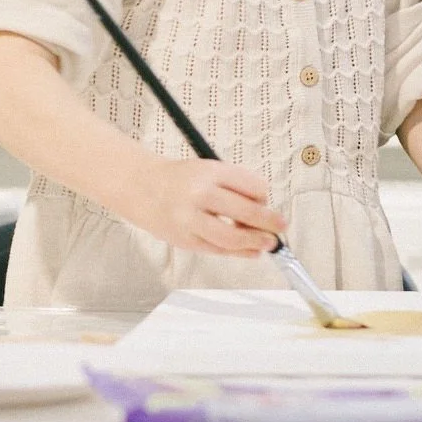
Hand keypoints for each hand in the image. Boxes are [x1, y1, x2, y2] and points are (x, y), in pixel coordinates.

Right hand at [127, 157, 283, 256]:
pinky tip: (251, 252)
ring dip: (256, 241)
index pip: (250, 184)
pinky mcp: (185, 239)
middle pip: (245, 211)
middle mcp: (200, 194)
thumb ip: (234, 185)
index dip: (264, 195)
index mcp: (209, 171)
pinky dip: (238, 252)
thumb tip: (264, 207)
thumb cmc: (180, 179)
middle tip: (281, 226)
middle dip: (268, 221)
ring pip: (232, 236)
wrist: (140, 188)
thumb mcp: (208, 169)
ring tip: (270, 243)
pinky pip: (217, 249)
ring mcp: (190, 219)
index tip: (267, 200)